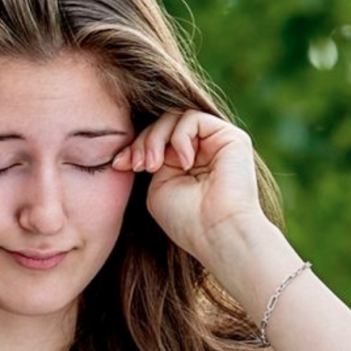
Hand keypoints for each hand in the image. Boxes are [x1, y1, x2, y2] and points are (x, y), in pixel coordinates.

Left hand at [113, 110, 267, 263]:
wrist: (216, 232)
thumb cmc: (186, 219)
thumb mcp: (157, 187)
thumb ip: (153, 159)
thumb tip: (142, 142)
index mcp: (183, 165)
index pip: (154, 140)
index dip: (134, 147)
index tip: (119, 164)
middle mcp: (201, 152)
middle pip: (162, 125)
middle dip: (142, 142)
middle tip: (137, 165)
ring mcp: (216, 144)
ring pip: (175, 118)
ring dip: (156, 138)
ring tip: (153, 166)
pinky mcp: (231, 138)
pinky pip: (193, 118)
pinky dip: (179, 137)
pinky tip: (184, 163)